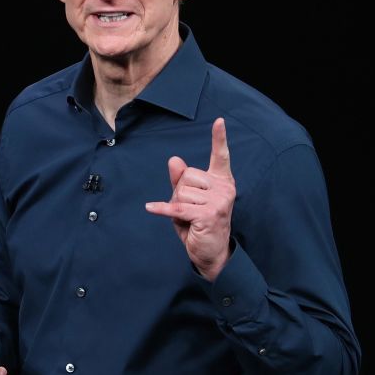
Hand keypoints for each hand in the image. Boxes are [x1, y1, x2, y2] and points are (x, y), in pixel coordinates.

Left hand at [145, 117, 234, 281]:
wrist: (211, 254)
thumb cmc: (199, 224)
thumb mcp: (189, 199)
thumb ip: (181, 179)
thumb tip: (174, 160)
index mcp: (222, 181)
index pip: (221, 156)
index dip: (219, 139)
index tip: (219, 121)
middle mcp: (224, 189)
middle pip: (187, 176)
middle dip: (180, 192)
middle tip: (189, 210)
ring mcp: (218, 202)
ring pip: (181, 192)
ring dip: (177, 206)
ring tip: (188, 219)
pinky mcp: (207, 215)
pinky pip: (177, 207)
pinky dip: (162, 209)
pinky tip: (150, 209)